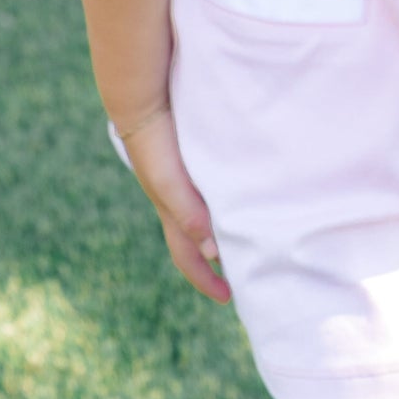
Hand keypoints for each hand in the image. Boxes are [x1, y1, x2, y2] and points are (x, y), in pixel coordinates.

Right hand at [122, 110, 231, 304]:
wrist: (145, 100)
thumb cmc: (155, 145)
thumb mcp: (170, 183)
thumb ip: (188, 213)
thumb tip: (213, 251)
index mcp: (171, 213)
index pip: (188, 257)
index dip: (206, 280)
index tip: (229, 297)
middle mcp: (177, 200)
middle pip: (198, 239)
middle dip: (219, 258)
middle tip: (248, 269)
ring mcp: (184, 179)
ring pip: (208, 213)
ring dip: (226, 228)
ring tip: (253, 233)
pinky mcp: (194, 158)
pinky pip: (212, 187)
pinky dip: (226, 199)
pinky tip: (245, 192)